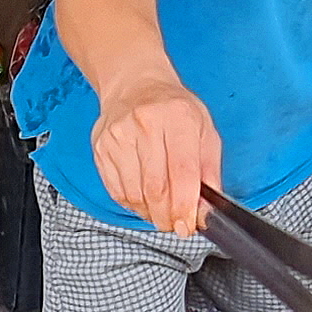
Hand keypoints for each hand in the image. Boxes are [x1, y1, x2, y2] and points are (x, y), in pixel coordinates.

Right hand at [92, 68, 223, 234]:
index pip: (182, 173)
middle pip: (156, 188)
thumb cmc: (174, 110)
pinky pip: (117, 190)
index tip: (187, 226)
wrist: (135, 86)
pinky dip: (133, 204)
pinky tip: (144, 200)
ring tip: (160, 212)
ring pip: (134, 194)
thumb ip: (209, 170)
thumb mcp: (204, 130)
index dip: (185, 207)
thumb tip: (205, 209)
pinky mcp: (101, 148)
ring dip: (150, 213)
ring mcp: (118, 136)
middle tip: (174, 225)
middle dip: (167, 216)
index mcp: (178, 118)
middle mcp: (145, 124)